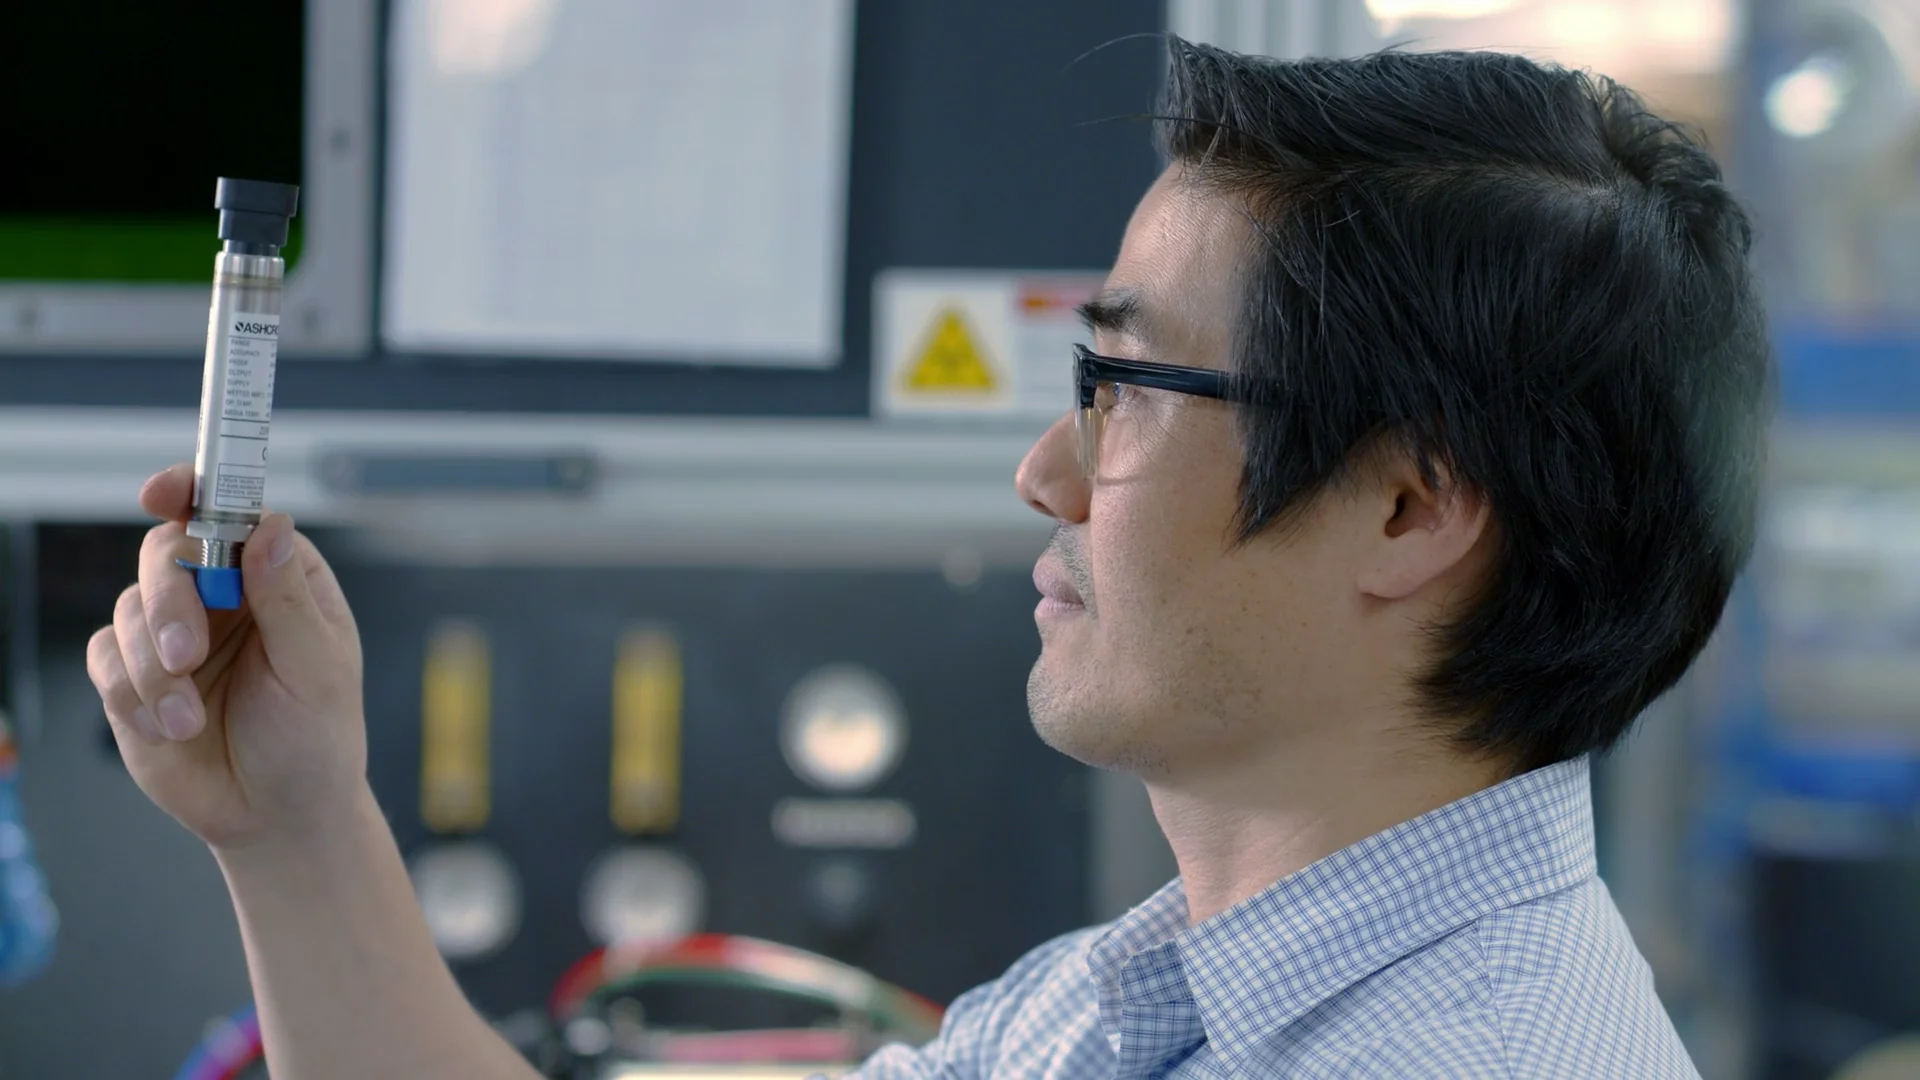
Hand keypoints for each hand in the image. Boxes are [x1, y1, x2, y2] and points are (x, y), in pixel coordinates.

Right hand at [86, 464, 367, 850]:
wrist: (276, 815)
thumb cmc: (314, 738)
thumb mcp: (316, 669)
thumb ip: (287, 598)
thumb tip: (270, 527)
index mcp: (277, 576)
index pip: (231, 513)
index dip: (192, 491)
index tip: (163, 493)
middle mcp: (222, 594)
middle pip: (165, 553)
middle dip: (167, 601)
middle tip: (184, 654)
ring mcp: (173, 632)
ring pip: (129, 609)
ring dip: (151, 668)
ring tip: (188, 719)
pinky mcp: (133, 675)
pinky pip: (105, 659)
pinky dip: (129, 693)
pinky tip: (168, 728)